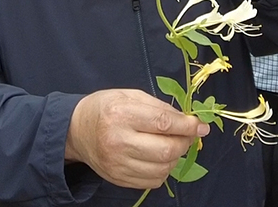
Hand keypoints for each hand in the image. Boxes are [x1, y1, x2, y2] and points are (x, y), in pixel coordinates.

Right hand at [64, 89, 209, 188]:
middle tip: (187, 135)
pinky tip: (157, 158)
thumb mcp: (130, 95)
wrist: (76, 130)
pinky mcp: (118, 178)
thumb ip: (159, 106)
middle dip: (185, 142)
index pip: (163, 123)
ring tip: (170, 145)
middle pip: (166, 150)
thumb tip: (187, 120)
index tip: (201, 126)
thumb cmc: (105, 107)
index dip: (187, 126)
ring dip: (175, 157)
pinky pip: (153, 181)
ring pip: (163, 169)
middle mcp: (118, 141)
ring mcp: (117, 163)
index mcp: (121, 113)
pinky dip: (163, 170)